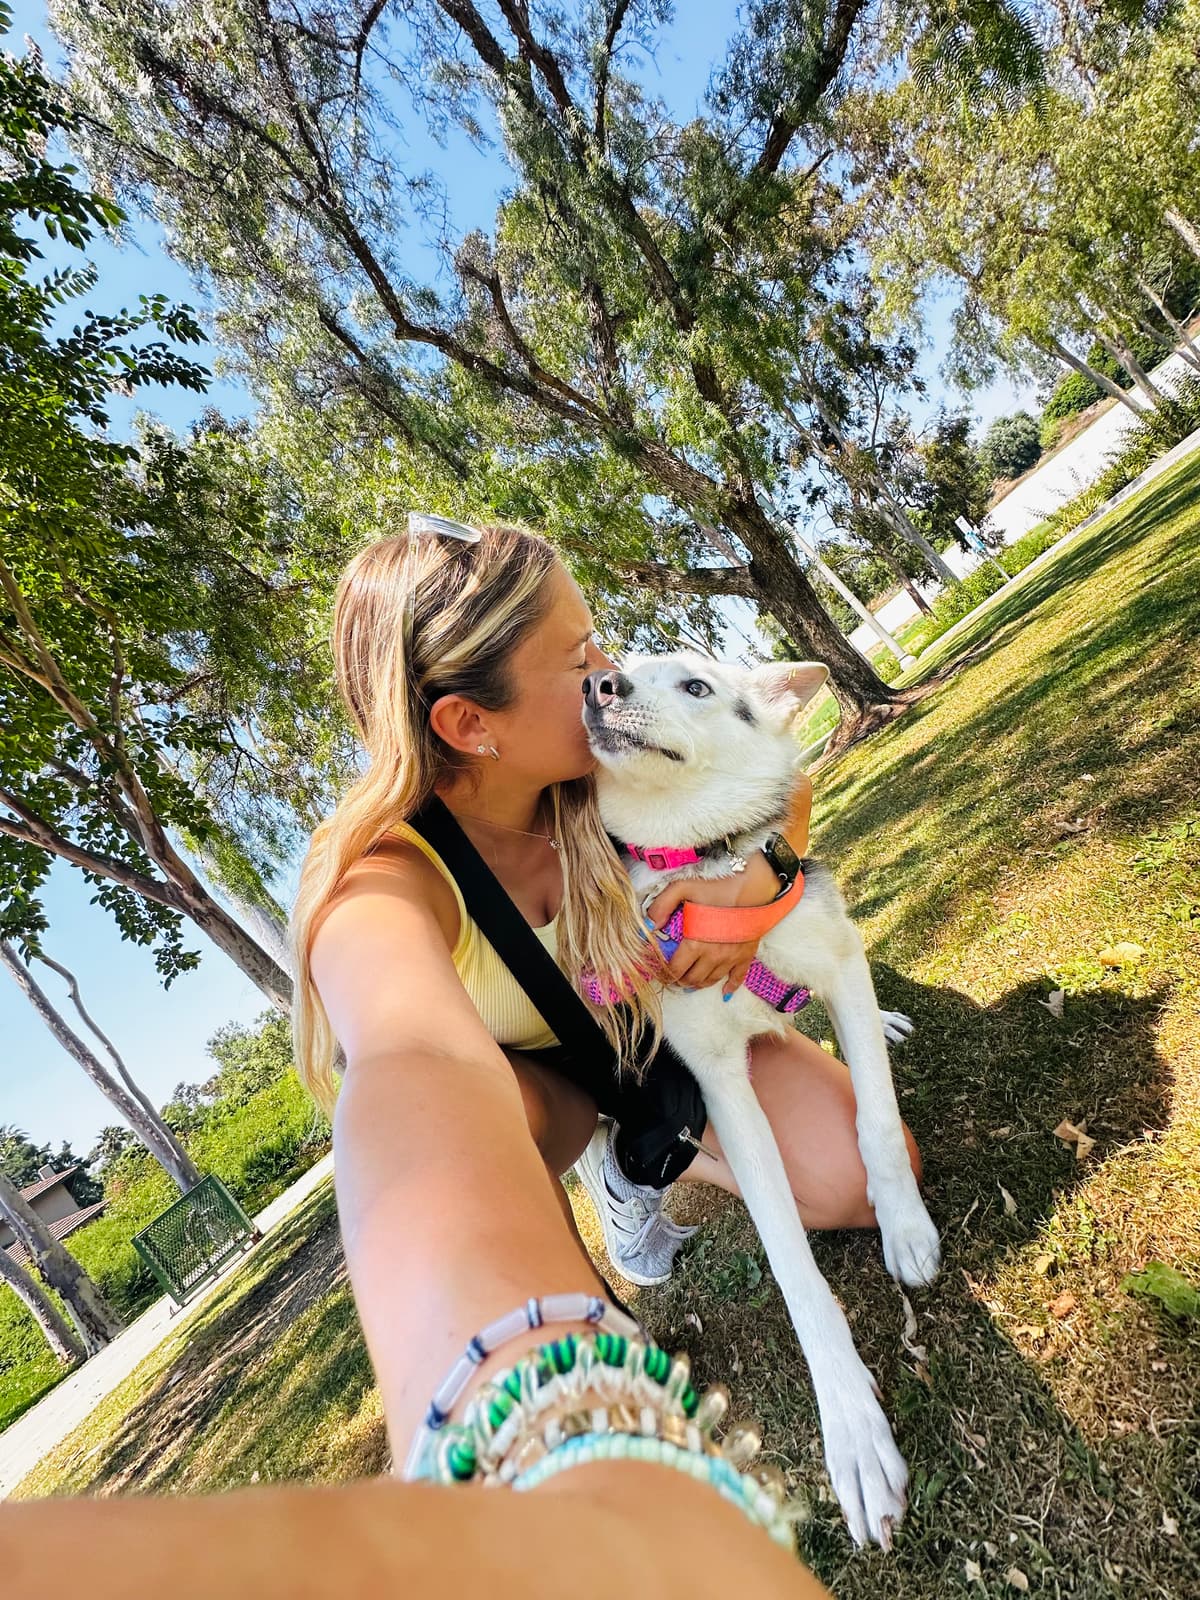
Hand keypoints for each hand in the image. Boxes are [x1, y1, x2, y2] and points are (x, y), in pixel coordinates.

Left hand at [645, 851, 781, 996]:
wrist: (755, 888)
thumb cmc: (719, 887)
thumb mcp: (684, 888)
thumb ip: (661, 906)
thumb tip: (648, 925)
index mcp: (696, 942)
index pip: (675, 969)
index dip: (664, 974)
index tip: (659, 972)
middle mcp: (713, 956)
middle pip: (692, 979)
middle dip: (679, 980)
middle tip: (672, 976)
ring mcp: (731, 958)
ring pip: (711, 981)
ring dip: (698, 984)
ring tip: (689, 981)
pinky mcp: (746, 956)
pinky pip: (738, 978)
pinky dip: (730, 986)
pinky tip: (725, 992)